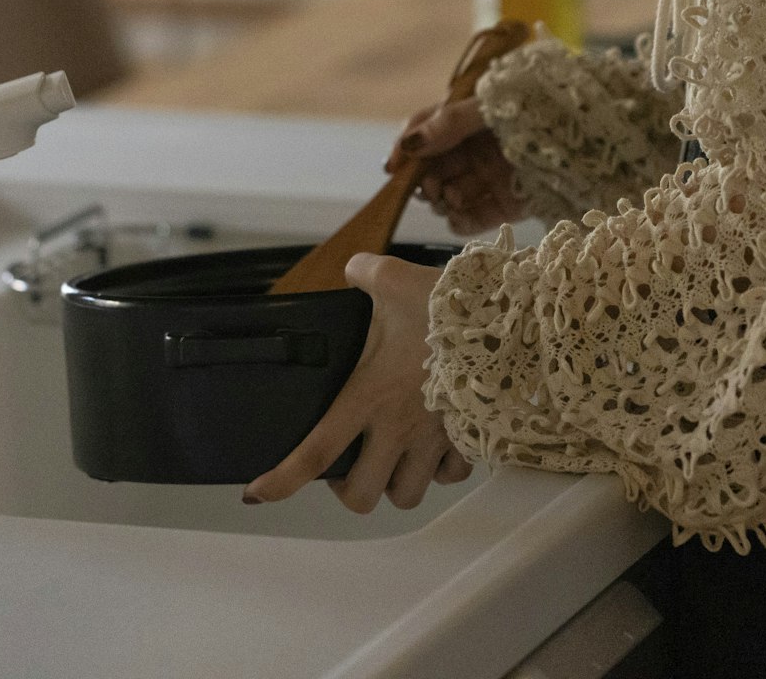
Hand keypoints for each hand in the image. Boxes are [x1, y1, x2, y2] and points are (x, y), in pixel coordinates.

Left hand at [242, 253, 471, 512]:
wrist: (508, 319)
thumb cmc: (447, 304)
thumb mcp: (393, 280)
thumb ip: (363, 273)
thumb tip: (353, 268)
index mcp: (369, 395)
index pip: (317, 451)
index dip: (282, 480)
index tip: (257, 493)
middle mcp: (399, 428)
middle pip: (363, 496)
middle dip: (351, 489)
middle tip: (349, 464)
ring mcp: (436, 439)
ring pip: (408, 495)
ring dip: (395, 482)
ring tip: (391, 458)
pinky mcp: (468, 438)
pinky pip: (449, 476)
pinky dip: (438, 469)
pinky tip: (433, 445)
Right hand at [388, 97, 525, 235]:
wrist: (588, 136)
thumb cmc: (536, 109)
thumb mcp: (490, 106)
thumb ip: (450, 122)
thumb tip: (410, 143)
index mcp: (469, 120)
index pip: (426, 133)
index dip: (406, 149)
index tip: (393, 167)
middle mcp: (477, 151)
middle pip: (434, 169)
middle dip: (424, 181)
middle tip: (429, 188)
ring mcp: (492, 179)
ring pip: (450, 196)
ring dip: (442, 201)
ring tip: (449, 198)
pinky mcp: (509, 206)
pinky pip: (474, 220)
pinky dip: (460, 223)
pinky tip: (456, 218)